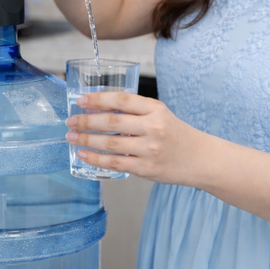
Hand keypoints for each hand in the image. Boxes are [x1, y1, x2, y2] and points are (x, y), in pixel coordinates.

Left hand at [65, 91, 206, 184]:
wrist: (199, 158)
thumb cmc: (176, 134)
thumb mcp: (160, 114)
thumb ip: (135, 111)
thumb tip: (98, 109)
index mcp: (156, 110)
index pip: (122, 101)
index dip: (98, 99)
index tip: (81, 101)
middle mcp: (153, 128)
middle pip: (112, 122)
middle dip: (86, 121)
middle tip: (70, 121)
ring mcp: (149, 150)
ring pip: (110, 144)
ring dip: (86, 140)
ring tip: (71, 137)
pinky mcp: (146, 168)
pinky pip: (115, 163)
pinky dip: (96, 159)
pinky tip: (84, 154)